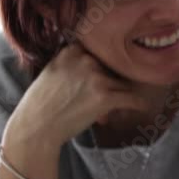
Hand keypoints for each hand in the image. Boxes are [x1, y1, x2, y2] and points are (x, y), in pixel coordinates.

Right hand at [5, 43, 150, 147]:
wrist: (36, 127)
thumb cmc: (42, 103)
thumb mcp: (53, 71)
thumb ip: (74, 62)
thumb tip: (99, 65)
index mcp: (72, 51)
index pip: (102, 52)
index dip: (106, 66)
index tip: (109, 75)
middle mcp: (86, 60)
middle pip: (113, 68)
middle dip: (113, 82)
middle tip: (106, 98)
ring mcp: (97, 78)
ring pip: (123, 83)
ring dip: (122, 94)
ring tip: (116, 107)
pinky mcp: (106, 97)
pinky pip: (132, 98)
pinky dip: (139, 104)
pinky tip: (142, 107)